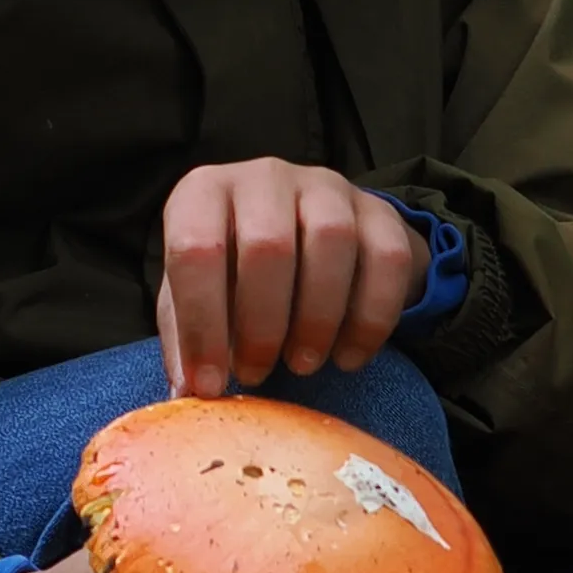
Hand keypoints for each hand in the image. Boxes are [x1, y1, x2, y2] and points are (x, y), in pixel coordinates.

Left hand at [154, 159, 427, 396]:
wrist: (304, 232)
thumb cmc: (234, 271)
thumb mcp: (195, 295)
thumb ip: (186, 338)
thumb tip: (184, 395)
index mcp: (204, 192)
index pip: (195, 249)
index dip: (201, 323)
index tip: (210, 384)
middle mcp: (263, 177)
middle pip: (266, 246)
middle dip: (261, 325)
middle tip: (257, 373)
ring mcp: (326, 187)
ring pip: (332, 242)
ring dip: (317, 319)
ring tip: (302, 364)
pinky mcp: (379, 211)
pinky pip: (387, 260)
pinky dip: (370, 320)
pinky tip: (349, 357)